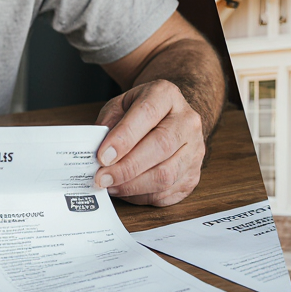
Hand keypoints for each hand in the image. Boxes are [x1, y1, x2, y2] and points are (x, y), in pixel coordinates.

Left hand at [93, 80, 204, 205]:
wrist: (171, 119)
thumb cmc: (142, 114)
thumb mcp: (121, 106)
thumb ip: (108, 123)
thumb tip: (95, 150)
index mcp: (166, 95)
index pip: (147, 113)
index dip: (124, 138)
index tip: (103, 156)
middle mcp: (187, 121)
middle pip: (161, 146)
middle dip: (127, 168)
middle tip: (102, 177)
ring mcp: (195, 149)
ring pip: (166, 175)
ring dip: (133, 186)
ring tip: (111, 186)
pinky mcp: (194, 174)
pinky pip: (168, 192)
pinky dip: (142, 196)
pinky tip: (127, 190)